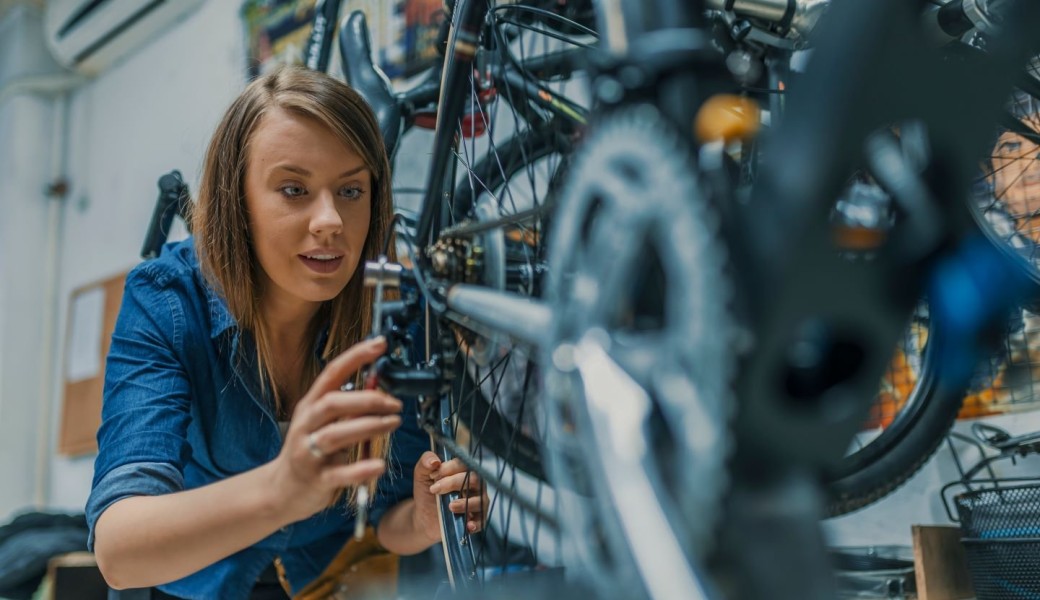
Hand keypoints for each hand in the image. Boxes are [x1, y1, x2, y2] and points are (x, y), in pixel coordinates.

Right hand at [269, 337, 402, 522]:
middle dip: (367, 399)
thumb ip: (348, 406)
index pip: (332, 373)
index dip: (356, 357)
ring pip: (336, 435)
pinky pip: (340, 473)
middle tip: (394, 403)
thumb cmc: (309, 449)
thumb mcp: (323, 422)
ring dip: (369, 426)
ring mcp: (309, 452)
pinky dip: (361, 469)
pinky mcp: (317, 479)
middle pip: (333, 403)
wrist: (282, 489)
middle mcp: (307, 425)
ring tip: (393, 423)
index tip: (380, 344)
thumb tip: (380, 388)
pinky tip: (379, 464)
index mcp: (311, 405)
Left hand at [411, 451, 489, 544]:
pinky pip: (482, 520)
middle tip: (435, 490)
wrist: (425, 517)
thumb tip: (435, 461)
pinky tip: (468, 525)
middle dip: (454, 483)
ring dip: (466, 503)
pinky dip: (477, 523)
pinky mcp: (477, 518)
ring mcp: (477, 501)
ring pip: (481, 499)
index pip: (464, 464)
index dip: (449, 468)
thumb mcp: (421, 475)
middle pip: (474, 479)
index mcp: (463, 470)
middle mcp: (474, 484)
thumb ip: (425, 462)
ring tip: (450, 506)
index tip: (433, 476)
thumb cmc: (427, 492)